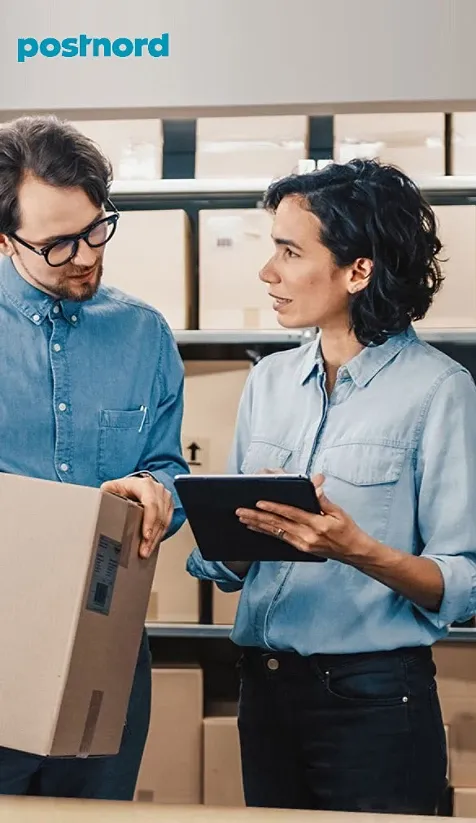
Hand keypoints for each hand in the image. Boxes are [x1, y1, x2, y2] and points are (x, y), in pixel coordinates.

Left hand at [101, 474, 172, 558]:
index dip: (149, 520)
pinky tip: (152, 544)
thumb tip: (98, 504)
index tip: (145, 535)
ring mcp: (165, 498)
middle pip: (158, 516)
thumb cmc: (125, 487)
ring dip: (155, 539)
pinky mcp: (168, 507)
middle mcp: (157, 490)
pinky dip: (159, 536)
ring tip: (146, 551)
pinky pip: (167, 524)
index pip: (151, 503)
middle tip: (143, 550)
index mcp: (144, 485)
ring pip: (164, 522)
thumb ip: (106, 493)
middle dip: (151, 536)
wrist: (137, 485)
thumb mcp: (113, 487)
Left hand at [236, 473, 368, 562]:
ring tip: (242, 518)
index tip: (259, 502)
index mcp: (318, 524)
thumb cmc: (347, 529)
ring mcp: (303, 544)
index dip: (274, 508)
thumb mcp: (339, 512)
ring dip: (257, 525)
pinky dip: (266, 532)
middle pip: (278, 524)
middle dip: (257, 517)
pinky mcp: (301, 549)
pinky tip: (255, 528)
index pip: (291, 514)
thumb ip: (324, 500)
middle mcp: (307, 536)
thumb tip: (315, 486)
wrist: (353, 552)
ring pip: (276, 532)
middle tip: (241, 511)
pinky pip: (280, 539)